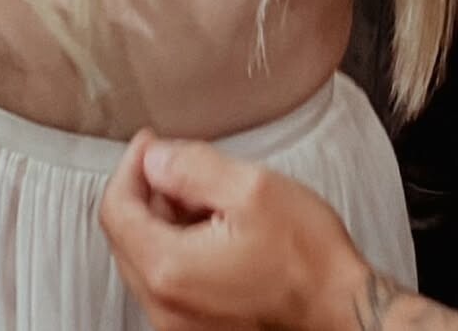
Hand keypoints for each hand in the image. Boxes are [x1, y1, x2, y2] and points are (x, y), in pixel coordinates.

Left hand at [100, 131, 357, 330]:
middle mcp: (165, 306)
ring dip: (164, 217)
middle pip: (125, 234)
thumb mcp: (251, 189)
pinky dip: (179, 244)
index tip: (151, 144)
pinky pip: (168, 278)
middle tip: (180, 162)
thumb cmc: (307, 260)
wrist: (341, 310)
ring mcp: (178, 323)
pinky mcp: (196, 328)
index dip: (131, 165)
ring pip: (145, 255)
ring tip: (207, 194)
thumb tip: (155, 158)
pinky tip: (215, 228)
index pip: (116, 209)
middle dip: (147, 189)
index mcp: (170, 269)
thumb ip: (192, 167)